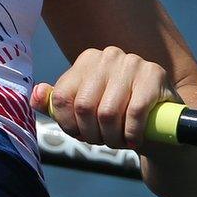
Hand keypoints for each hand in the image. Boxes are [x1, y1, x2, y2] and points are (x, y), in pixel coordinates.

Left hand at [30, 46, 173, 149]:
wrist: (161, 126)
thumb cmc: (118, 118)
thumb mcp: (85, 112)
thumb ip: (57, 105)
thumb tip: (35, 96)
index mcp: (87, 60)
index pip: (61, 97)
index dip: (68, 125)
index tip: (81, 135)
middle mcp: (108, 55)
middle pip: (84, 106)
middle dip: (91, 134)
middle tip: (103, 141)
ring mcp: (133, 61)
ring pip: (108, 112)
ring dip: (112, 137)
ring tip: (119, 141)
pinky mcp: (155, 74)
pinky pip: (135, 112)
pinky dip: (131, 134)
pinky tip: (134, 139)